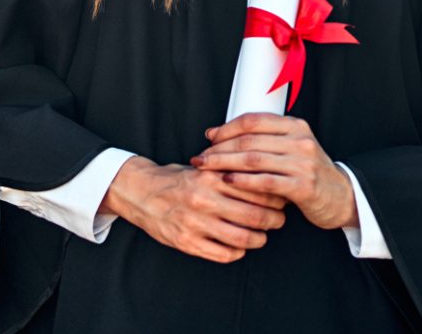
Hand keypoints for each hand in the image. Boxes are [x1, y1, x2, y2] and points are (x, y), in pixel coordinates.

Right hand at [101, 156, 285, 263]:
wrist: (140, 192)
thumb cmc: (176, 179)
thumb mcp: (202, 167)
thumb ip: (229, 172)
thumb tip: (265, 178)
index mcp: (209, 176)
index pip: (255, 188)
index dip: (274, 196)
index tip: (281, 197)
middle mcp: (203, 199)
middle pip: (254, 215)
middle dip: (274, 220)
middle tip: (279, 219)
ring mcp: (195, 223)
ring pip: (242, 238)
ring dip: (259, 239)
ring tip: (262, 236)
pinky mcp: (187, 243)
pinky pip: (223, 254)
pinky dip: (238, 252)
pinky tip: (240, 246)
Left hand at [191, 113, 357, 230]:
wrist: (341, 197)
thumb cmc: (307, 172)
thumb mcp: (291, 147)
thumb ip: (265, 139)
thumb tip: (220, 133)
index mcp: (294, 125)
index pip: (253, 120)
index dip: (227, 128)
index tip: (209, 137)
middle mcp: (299, 140)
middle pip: (250, 140)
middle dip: (220, 148)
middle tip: (200, 156)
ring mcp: (302, 163)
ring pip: (254, 159)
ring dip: (225, 163)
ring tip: (207, 168)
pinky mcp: (303, 186)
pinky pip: (265, 181)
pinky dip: (243, 180)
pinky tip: (227, 181)